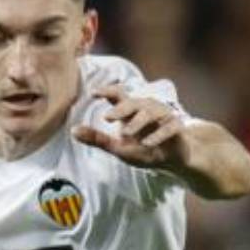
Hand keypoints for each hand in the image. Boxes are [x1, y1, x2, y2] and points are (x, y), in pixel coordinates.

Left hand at [71, 84, 186, 170]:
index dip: (107, 91)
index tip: (94, 93)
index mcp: (131, 111)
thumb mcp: (118, 147)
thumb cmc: (144, 149)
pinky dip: (158, 135)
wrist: (174, 158)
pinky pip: (168, 128)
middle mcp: (147, 109)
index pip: (118, 96)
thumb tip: (72, 131)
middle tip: (106, 118)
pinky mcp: (176, 128)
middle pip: (134, 103)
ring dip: (137, 123)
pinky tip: (147, 143)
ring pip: (151, 113)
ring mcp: (163, 117)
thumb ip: (97, 139)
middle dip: (120, 109)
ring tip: (125, 133)